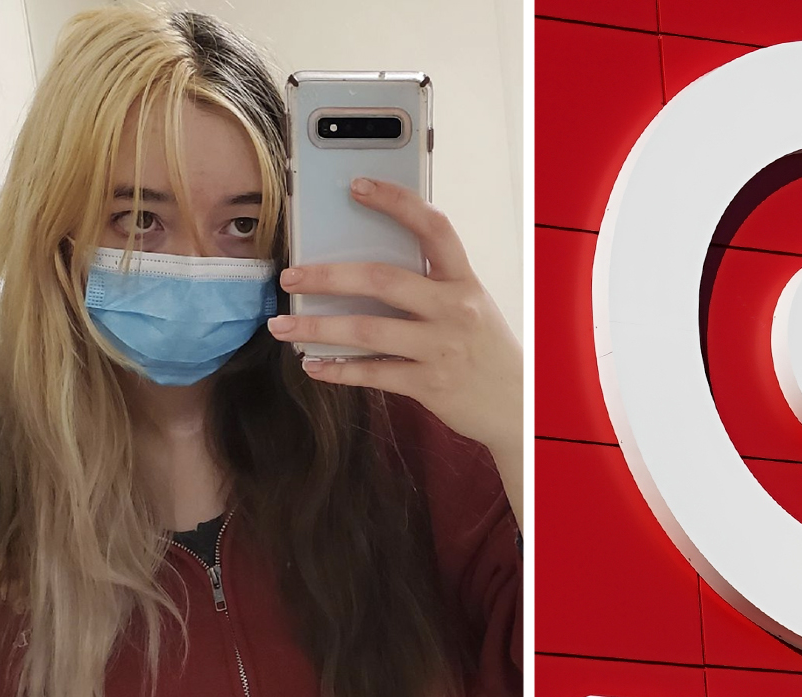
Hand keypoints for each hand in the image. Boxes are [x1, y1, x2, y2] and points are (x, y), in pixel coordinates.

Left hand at [268, 178, 522, 513]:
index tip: (358, 186)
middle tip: (290, 276)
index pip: (433, 227)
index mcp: (464, 281)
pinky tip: (313, 365)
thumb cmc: (484, 348)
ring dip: (317, 328)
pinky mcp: (430, 385)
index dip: (396, 202)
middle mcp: (454, 309)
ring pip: (368, 331)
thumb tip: (363, 268)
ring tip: (282, 325)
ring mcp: (441, 348)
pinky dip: (338, 370)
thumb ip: (430, 284)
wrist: (518, 405)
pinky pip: (373, 374)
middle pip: (383, 280)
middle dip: (328, 276)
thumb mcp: (469, 304)